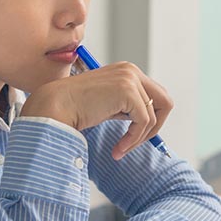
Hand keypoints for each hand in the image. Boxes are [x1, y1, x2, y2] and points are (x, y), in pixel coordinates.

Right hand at [20, 62, 172, 159]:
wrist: (55, 106)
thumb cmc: (76, 108)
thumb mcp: (107, 104)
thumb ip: (127, 107)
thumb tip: (148, 122)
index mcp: (126, 71)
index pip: (155, 95)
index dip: (151, 119)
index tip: (136, 137)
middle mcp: (131, 71)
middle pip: (165, 101)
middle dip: (155, 127)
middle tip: (135, 143)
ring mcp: (130, 79)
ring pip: (153, 116)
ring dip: (139, 138)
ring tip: (120, 149)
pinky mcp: (127, 92)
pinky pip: (144, 122)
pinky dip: (133, 140)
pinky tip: (118, 149)